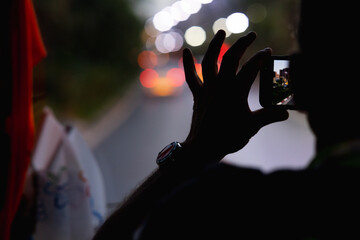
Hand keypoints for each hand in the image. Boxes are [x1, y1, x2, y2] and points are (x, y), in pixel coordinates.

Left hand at [181, 30, 288, 163]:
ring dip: (215, 45)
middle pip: (231, 58)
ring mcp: (208, 88)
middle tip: (251, 35)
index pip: (251, 68)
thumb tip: (285, 112)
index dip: (261, 58)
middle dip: (242, 44)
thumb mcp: (252, 127)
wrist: (203, 148)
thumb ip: (269, 116)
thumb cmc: (228, 137)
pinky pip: (191, 77)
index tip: (268, 52)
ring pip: (210, 61)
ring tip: (222, 32)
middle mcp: (221, 85)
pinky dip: (187, 64)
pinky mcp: (198, 94)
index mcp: (236, 91)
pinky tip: (184, 51)